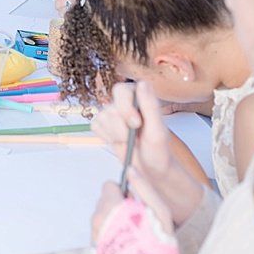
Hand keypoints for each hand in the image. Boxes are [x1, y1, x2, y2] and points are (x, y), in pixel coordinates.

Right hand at [92, 80, 203, 224]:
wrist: (151, 171)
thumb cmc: (158, 152)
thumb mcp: (158, 130)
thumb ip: (150, 106)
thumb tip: (142, 83)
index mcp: (140, 96)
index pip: (121, 90)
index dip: (125, 107)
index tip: (136, 124)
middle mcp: (125, 101)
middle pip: (110, 106)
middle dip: (120, 126)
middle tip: (132, 137)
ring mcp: (112, 113)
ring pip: (102, 117)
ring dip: (115, 134)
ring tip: (129, 141)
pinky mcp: (103, 125)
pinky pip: (95, 125)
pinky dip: (106, 137)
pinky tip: (119, 142)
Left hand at [92, 186, 200, 253]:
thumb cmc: (161, 247)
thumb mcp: (160, 212)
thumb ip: (144, 189)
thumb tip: (131, 170)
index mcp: (112, 208)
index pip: (108, 186)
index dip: (122, 193)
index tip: (133, 202)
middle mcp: (98, 222)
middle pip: (102, 203)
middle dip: (116, 208)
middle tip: (136, 223)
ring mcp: (95, 239)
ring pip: (100, 221)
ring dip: (112, 224)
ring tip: (132, 238)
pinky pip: (100, 238)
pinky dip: (110, 239)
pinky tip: (126, 249)